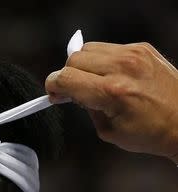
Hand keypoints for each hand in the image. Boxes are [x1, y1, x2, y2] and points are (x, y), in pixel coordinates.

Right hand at [45, 42, 177, 162]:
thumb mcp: (108, 130)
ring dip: (83, 65)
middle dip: (68, 75)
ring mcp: (133, 54)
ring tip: (93, 82)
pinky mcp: (141, 48)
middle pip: (74, 59)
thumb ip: (85, 108)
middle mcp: (122, 68)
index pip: (66, 77)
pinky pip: (108, 48)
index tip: (53, 92)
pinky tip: (109, 75)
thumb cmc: (150, 132)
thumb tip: (70, 93)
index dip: (53, 85)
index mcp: (111, 92)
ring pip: (88, 49)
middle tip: (72, 90)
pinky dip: (101, 61)